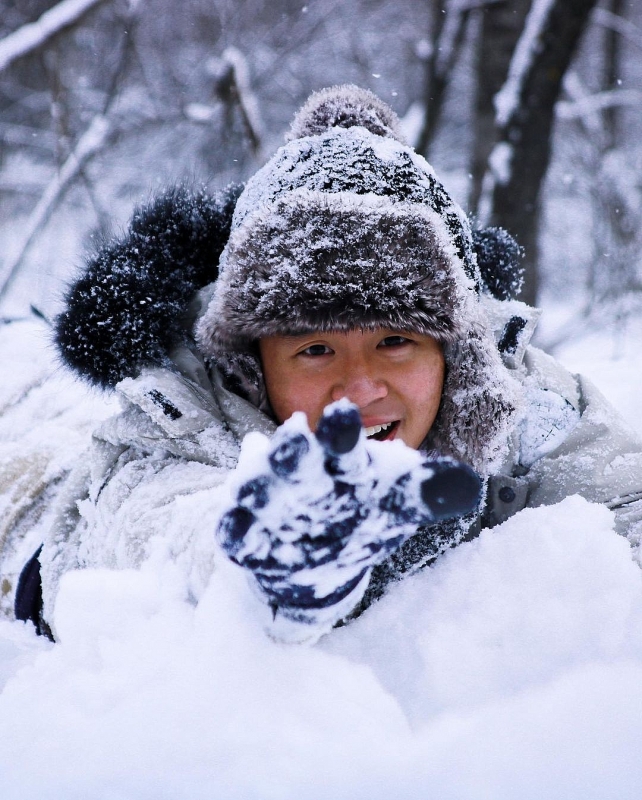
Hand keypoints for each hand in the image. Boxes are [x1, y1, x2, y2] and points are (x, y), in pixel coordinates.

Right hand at [216, 401, 480, 633]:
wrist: (314, 551)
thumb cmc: (358, 514)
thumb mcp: (395, 504)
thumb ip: (428, 492)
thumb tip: (473, 484)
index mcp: (341, 464)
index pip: (342, 444)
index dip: (342, 431)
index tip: (345, 410)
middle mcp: (303, 475)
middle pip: (297, 458)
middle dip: (295, 450)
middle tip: (294, 435)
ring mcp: (272, 502)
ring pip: (261, 488)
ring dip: (259, 484)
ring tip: (255, 485)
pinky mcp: (249, 533)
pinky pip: (238, 529)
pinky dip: (236, 529)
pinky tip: (234, 532)